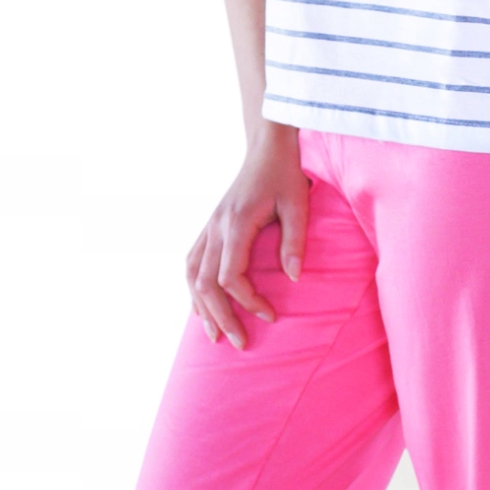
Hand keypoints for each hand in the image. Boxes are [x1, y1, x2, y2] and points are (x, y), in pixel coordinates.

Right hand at [186, 123, 309, 348]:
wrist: (267, 147)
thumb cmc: (285, 174)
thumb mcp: (298, 204)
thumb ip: (294, 241)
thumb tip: (293, 279)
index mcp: (235, 223)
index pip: (230, 275)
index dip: (247, 301)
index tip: (270, 315)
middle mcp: (216, 227)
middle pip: (205, 283)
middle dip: (220, 316)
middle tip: (238, 343)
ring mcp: (209, 227)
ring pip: (191, 275)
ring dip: (201, 307)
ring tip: (213, 335)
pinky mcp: (210, 227)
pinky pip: (191, 263)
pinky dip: (194, 289)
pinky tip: (201, 307)